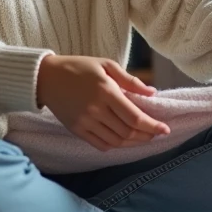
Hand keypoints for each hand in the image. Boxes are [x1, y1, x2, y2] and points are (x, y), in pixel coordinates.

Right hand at [36, 56, 170, 151]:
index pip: (134, 117)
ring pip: (116, 141)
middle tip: (156, 133)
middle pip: (128, 132)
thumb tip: (152, 92)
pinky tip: (123, 140)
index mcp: (106, 92)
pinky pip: (101, 144)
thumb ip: (130, 81)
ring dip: (133, 142)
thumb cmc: (79, 67)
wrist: (46, 78)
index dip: (152, 126)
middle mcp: (96, 110)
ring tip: (143, 137)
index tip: (165, 129)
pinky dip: (115, 145)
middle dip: (146, 135)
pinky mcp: (77, 130)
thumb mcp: (106, 65)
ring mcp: (85, 122)